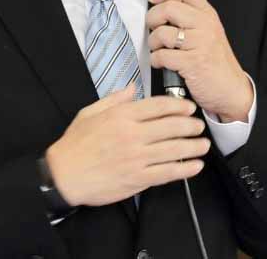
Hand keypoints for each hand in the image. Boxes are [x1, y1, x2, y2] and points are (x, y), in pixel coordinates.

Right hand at [45, 84, 209, 206]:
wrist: (63, 175)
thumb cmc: (74, 145)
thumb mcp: (90, 112)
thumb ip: (114, 99)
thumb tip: (131, 88)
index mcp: (121, 116)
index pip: (158, 106)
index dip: (178, 106)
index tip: (189, 108)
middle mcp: (132, 135)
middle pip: (171, 126)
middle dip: (190, 125)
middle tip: (199, 126)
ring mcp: (136, 157)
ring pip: (173, 149)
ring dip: (193, 147)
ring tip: (203, 145)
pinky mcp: (137, 178)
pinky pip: (167, 172)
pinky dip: (184, 169)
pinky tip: (194, 166)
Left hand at [147, 0, 253, 122]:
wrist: (232, 90)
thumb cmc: (216, 63)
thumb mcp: (209, 33)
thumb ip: (191, 19)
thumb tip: (161, 9)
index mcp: (208, 15)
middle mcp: (205, 25)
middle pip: (169, 8)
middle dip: (152, 18)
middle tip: (152, 28)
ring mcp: (200, 43)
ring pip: (162, 32)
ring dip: (152, 42)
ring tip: (157, 48)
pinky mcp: (193, 62)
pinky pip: (162, 55)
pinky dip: (156, 59)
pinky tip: (161, 63)